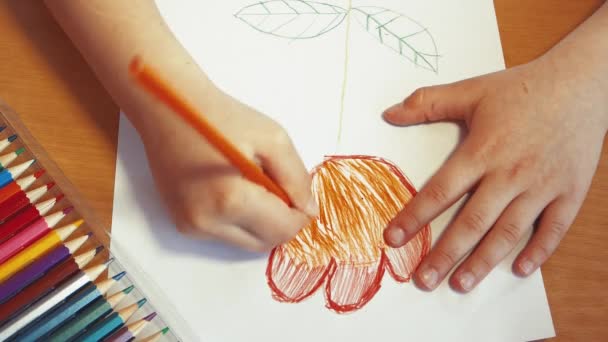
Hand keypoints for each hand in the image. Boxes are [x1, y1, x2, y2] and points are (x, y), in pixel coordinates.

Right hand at [137, 86, 317, 251]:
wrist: (168, 108)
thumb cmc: (222, 117)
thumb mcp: (273, 139)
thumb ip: (296, 179)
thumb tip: (309, 210)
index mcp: (231, 200)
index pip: (283, 230)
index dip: (300, 215)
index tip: (300, 192)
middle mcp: (208, 222)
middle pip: (265, 243)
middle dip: (281, 220)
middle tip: (278, 185)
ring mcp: (191, 226)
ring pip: (247, 241)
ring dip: (261, 221)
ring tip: (253, 183)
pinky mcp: (182, 223)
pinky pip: (226, 233)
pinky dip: (240, 218)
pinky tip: (233, 187)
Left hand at [382, 56, 607, 291]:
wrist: (582, 83)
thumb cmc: (523, 89)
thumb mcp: (472, 90)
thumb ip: (427, 103)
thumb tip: (388, 113)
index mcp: (482, 152)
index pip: (440, 192)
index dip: (413, 217)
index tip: (392, 239)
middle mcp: (509, 175)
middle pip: (471, 222)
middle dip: (445, 254)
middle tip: (423, 279)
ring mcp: (541, 186)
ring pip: (508, 233)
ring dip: (483, 262)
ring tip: (460, 284)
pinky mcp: (568, 192)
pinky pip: (554, 229)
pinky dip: (538, 251)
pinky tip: (519, 269)